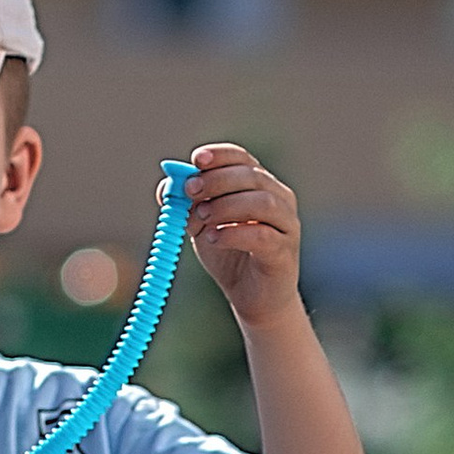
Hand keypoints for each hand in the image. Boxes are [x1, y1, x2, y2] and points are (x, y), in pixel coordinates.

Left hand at [184, 142, 302, 332]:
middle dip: (216, 180)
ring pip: (262, 203)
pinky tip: (213, 239)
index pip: (243, 158)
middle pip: (251, 176)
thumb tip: (166, 186)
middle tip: (190, 191)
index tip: (196, 159)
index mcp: (258, 186)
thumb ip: (186, 204)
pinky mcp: (284, 252)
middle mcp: (279, 199)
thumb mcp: (200, 225)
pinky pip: (263, 236)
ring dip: (226, 206)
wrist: (253, 297)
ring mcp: (286, 225)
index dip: (220, 155)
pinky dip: (234, 234)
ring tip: (201, 219)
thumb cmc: (229, 255)